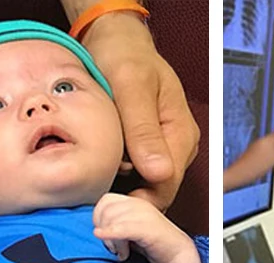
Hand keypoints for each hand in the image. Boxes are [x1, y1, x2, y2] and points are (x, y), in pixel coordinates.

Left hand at [80, 13, 200, 210]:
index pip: (167, 184)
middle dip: (130, 200)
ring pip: (145, 185)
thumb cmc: (125, 56)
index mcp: (181, 132)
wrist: (116, 42)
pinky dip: (116, 177)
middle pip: (158, 190)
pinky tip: (97, 174)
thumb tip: (159, 172)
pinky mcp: (144, 147)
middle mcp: (176, 144)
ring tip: (93, 188)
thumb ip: (143, 129)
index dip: (141, 202)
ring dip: (122, 190)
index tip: (109, 210)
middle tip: (95, 205)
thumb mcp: (131, 86)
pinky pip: (134, 174)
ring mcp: (161, 147)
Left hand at [92, 193, 200, 262]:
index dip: (99, 218)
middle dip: (105, 230)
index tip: (105, 235)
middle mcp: (138, 204)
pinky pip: (123, 228)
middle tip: (114, 247)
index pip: (105, 201)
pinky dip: (112, 235)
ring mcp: (145, 215)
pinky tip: (115, 248)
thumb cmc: (152, 245)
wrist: (178, 255)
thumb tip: (95, 229)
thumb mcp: (129, 229)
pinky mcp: (149, 229)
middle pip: (106, 210)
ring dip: (113, 241)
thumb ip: (114, 223)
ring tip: (122, 252)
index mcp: (133, 201)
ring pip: (113, 221)